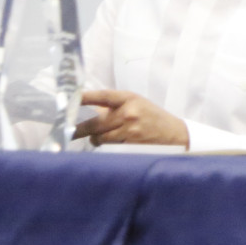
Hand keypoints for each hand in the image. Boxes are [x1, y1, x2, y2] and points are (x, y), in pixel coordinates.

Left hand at [75, 90, 189, 147]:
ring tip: (99, 139)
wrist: (177, 134)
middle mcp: (128, 112)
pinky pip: (110, 147)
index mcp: (129, 98)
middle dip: (79, 130)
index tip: (70, 99)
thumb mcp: (138, 104)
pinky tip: (114, 145)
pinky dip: (108, 147)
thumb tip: (92, 109)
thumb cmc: (154, 118)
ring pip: (100, 138)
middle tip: (68, 132)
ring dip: (96, 140)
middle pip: (94, 123)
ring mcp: (129, 130)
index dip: (84, 98)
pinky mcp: (131, 145)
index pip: (102, 96)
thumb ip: (116, 106)